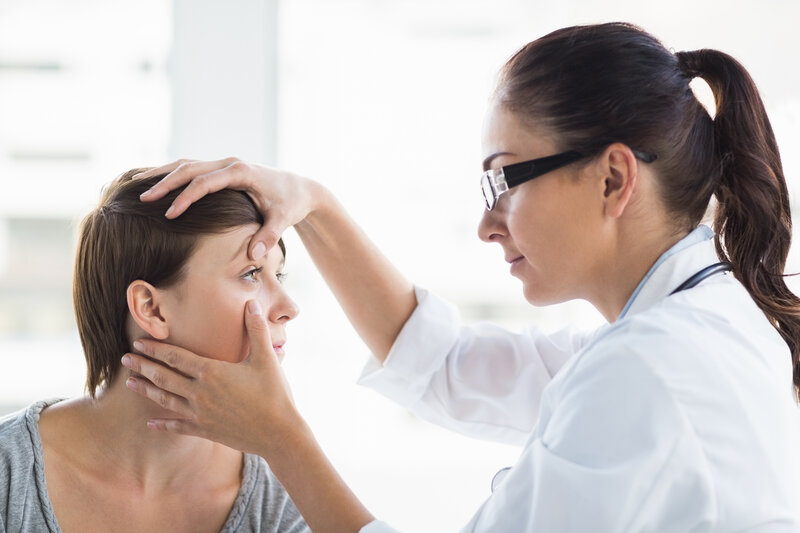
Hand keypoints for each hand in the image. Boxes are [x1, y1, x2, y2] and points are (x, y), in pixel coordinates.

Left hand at [121, 299, 297, 454]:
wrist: (279, 433)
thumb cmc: (274, 393)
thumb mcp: (266, 358)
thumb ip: (256, 329)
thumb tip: (251, 302)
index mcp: (211, 372)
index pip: (176, 357)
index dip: (156, 349)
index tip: (139, 342)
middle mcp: (200, 392)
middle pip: (164, 377)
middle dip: (143, 366)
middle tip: (125, 359)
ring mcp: (200, 413)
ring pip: (166, 400)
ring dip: (146, 390)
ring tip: (130, 383)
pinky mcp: (206, 431)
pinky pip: (178, 426)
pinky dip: (163, 424)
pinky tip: (151, 424)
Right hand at [134, 158, 320, 259]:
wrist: (299, 188)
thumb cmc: (290, 204)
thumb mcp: (282, 220)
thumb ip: (268, 236)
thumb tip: (253, 257)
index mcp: (241, 172)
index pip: (205, 183)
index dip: (185, 198)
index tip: (169, 215)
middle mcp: (229, 163)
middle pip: (189, 168)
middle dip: (165, 183)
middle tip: (142, 199)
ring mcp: (224, 164)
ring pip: (186, 164)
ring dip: (162, 174)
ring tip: (138, 187)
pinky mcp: (220, 170)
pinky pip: (191, 169)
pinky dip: (172, 175)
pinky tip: (154, 184)